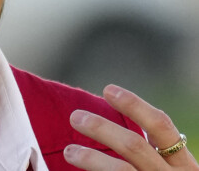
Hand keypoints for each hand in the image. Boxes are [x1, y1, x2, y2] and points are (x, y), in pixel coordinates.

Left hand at [64, 84, 197, 169]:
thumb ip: (153, 151)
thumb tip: (112, 120)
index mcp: (184, 166)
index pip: (161, 126)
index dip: (135, 105)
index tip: (107, 89)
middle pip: (134, 147)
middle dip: (102, 128)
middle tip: (75, 117)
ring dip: (92, 160)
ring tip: (69, 152)